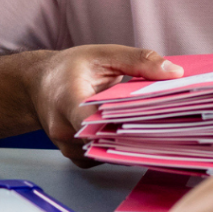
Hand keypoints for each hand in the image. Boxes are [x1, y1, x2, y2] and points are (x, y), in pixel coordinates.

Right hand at [27, 45, 182, 167]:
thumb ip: (139, 61)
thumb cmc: (69, 68)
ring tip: (153, 124)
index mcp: (68, 99)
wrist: (38, 85)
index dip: (126, 123)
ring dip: (130, 140)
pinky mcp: (76, 155)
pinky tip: (134, 132)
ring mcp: (68, 146)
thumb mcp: (103, 54)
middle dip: (138, 132)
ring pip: (106, 152)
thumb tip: (174, 73)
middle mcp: (64, 129)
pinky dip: (118, 146)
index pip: (96, 122)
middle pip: (107, 140)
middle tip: (168, 121)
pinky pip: (103, 157)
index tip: (154, 118)